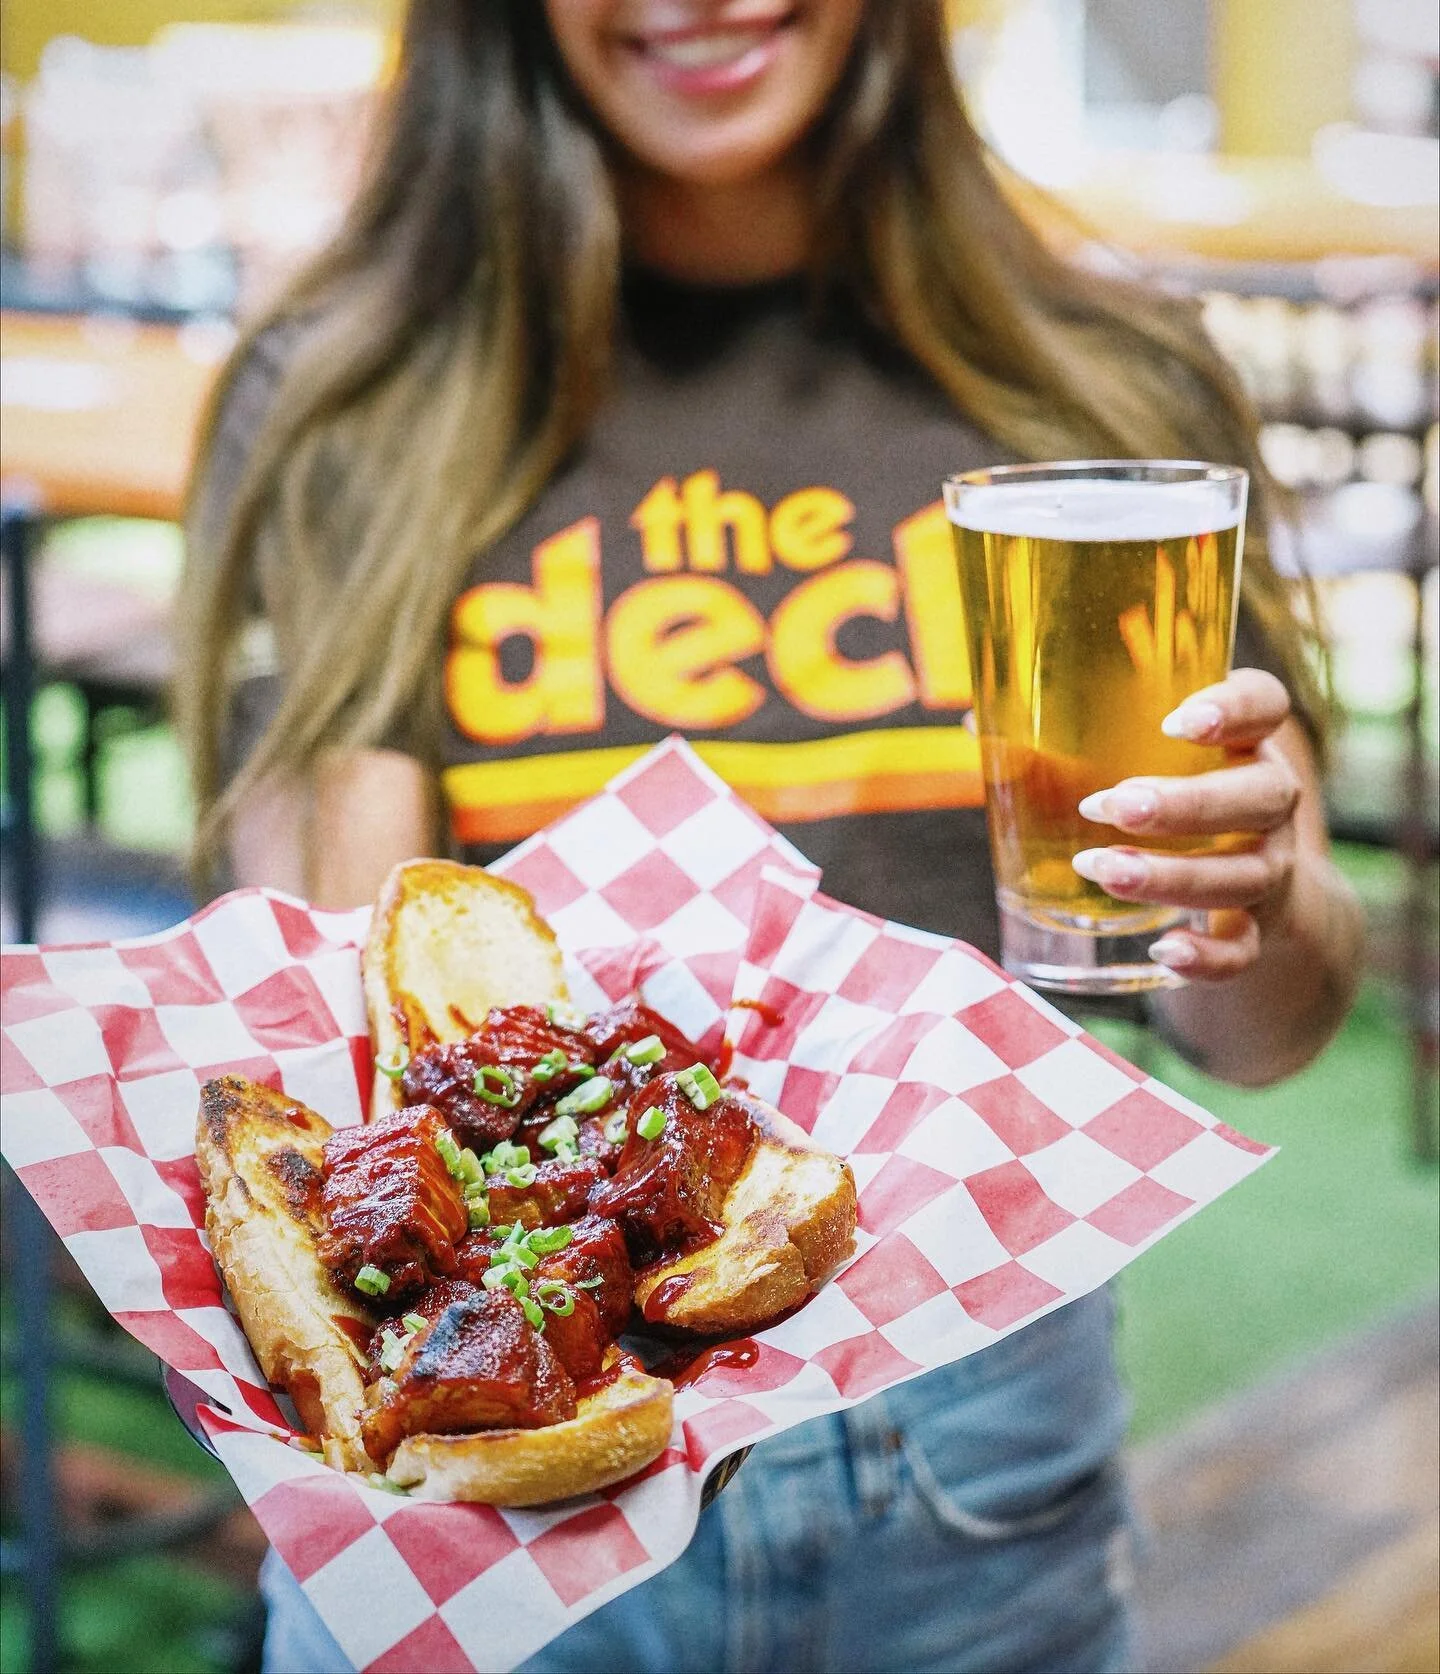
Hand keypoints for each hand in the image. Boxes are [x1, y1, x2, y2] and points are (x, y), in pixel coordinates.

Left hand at [1070, 669, 1301, 981]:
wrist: (1239, 883)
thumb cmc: (1164, 794)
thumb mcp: (1124, 763)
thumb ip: (1060, 744)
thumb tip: (974, 720)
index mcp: (1243, 738)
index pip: (1265, 703)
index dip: (1234, 707)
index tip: (1178, 721)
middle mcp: (1269, 799)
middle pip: (1260, 795)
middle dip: (1185, 803)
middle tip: (1110, 807)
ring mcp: (1269, 865)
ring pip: (1243, 874)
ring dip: (1173, 875)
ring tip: (1102, 870)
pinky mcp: (1256, 928)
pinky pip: (1244, 949)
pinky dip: (1208, 956)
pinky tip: (1164, 952)